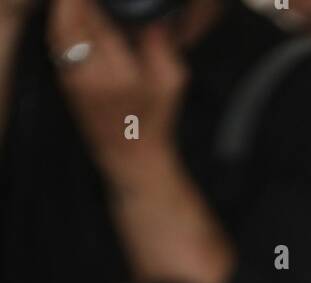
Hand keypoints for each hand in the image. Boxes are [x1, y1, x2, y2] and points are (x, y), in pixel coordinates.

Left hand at [46, 0, 187, 183]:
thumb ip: (162, 45)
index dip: (94, 0)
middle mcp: (90, 74)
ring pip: (59, 27)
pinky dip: (61, 22)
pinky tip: (71, 13)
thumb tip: (150, 15)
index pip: (97, 18)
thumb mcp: (171, 82)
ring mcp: (73, 78)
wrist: (130, 156)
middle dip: (78, 1)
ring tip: (80, 2)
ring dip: (66, 8)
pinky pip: (56, 41)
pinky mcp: (64, 81)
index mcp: (119, 73)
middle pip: (72, 18)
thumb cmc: (153, 120)